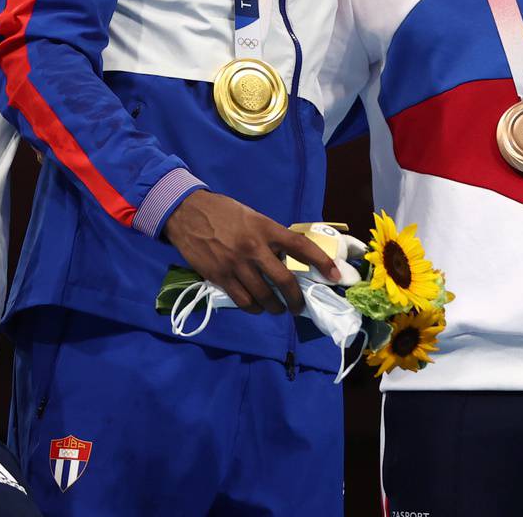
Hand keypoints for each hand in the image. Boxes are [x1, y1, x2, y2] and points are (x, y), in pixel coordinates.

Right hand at [162, 191, 339, 314]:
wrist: (187, 212)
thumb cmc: (223, 212)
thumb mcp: (252, 217)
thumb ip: (270, 236)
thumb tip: (288, 256)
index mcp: (266, 228)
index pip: (301, 246)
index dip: (321, 261)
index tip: (335, 275)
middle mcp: (254, 248)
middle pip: (284, 281)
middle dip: (296, 299)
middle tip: (299, 306)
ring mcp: (236, 264)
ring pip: (264, 296)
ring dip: (275, 307)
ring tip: (278, 308)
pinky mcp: (220, 277)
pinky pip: (243, 301)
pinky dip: (254, 308)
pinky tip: (257, 307)